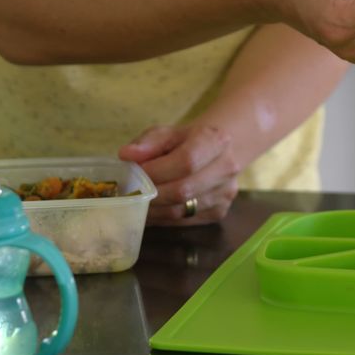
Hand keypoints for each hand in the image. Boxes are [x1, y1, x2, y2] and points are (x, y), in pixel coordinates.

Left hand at [118, 124, 240, 225]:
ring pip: (181, 210)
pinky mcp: (219, 212)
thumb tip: (127, 155)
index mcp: (216, 141)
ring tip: (136, 202)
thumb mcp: (166, 134)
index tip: (135, 173)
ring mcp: (225, 193)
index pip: (187, 161)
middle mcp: (227, 168)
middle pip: (184, 190)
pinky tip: (151, 209)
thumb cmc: (186, 142)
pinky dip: (162, 218)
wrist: (217, 153)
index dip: (157, 171)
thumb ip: (147, 143)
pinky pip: (184, 221)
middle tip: (130, 192)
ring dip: (153, 209)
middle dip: (151, 193)